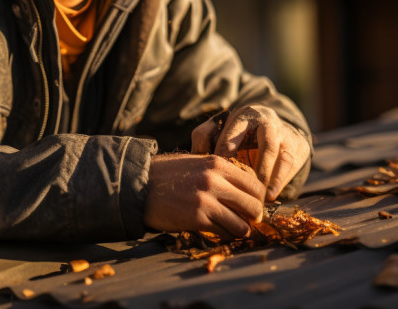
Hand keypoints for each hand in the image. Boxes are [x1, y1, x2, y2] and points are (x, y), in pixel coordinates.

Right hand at [143, 153, 265, 238]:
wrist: (140, 186)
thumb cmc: (168, 175)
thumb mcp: (197, 163)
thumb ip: (220, 172)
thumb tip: (244, 189)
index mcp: (217, 164)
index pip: (255, 185)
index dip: (257, 199)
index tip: (251, 206)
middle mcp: (215, 180)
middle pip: (254, 205)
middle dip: (254, 217)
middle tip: (247, 220)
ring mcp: (206, 200)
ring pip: (242, 224)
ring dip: (241, 230)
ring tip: (234, 229)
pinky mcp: (197, 218)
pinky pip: (224, 233)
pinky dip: (226, 235)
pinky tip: (219, 231)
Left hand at [191, 105, 309, 201]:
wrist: (271, 127)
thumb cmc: (237, 134)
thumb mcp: (220, 130)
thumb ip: (204, 138)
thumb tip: (198, 155)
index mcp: (246, 116)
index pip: (237, 128)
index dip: (228, 146)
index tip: (219, 166)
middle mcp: (268, 123)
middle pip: (267, 144)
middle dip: (260, 167)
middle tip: (248, 187)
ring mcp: (285, 135)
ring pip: (284, 156)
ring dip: (275, 178)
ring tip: (265, 196)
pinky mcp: (298, 147)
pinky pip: (293, 166)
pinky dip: (282, 181)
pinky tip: (273, 194)